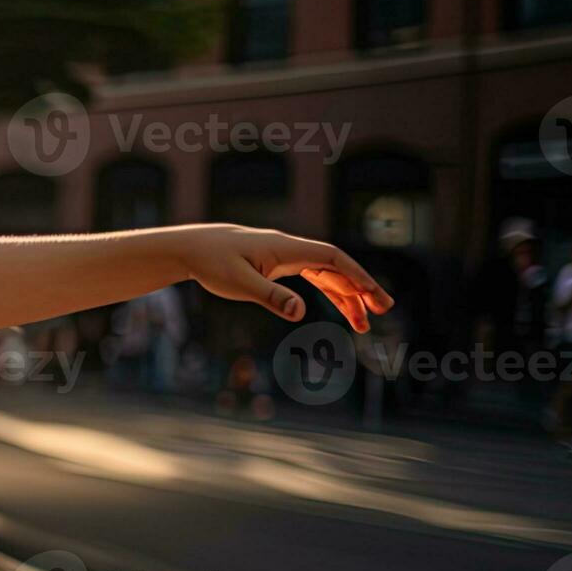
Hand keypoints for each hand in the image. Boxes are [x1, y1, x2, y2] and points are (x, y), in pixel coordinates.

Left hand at [171, 224, 392, 332]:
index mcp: (286, 248)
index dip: (357, 276)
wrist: (189, 248)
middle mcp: (290, 248)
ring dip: (346, 296)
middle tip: (382, 312)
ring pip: (325, 274)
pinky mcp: (276, 263)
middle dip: (360, 289)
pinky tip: (338, 304)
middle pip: (336, 267)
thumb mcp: (239, 283)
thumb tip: (300, 312)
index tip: (375, 296)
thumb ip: (271, 297)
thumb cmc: (211, 263)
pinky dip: (326, 290)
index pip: (333, 258)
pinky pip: (311, 275)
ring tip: (363, 322)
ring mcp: (284, 256)